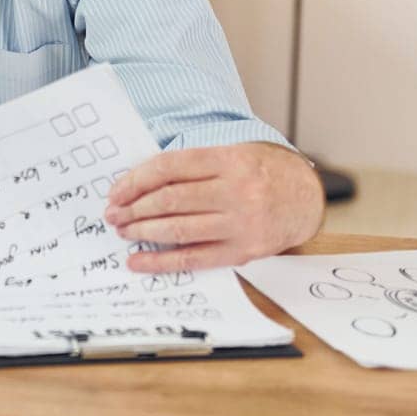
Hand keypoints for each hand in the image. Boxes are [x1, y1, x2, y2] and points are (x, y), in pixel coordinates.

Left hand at [103, 142, 324, 273]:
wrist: (304, 198)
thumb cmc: (258, 173)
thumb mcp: (230, 154)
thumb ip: (191, 165)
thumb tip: (137, 183)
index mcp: (228, 160)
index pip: (169, 167)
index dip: (136, 180)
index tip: (115, 191)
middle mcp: (236, 191)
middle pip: (171, 199)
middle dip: (134, 208)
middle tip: (113, 214)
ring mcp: (241, 223)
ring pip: (179, 229)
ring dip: (143, 231)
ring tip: (122, 231)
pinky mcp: (243, 251)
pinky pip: (194, 259)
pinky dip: (162, 262)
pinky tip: (139, 261)